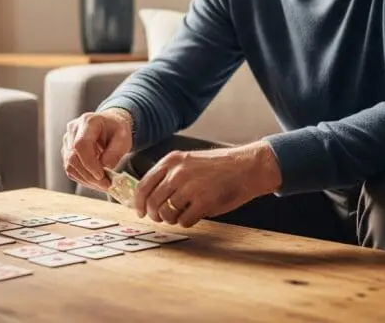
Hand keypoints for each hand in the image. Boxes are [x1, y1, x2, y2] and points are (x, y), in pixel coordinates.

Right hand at [62, 109, 132, 191]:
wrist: (109, 124)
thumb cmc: (116, 129)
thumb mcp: (123, 138)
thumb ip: (115, 152)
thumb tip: (105, 168)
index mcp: (88, 122)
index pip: (81, 144)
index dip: (89, 163)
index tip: (101, 175)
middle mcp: (73, 130)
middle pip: (73, 157)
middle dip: (89, 175)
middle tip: (106, 185)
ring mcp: (67, 141)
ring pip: (69, 166)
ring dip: (86, 179)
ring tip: (103, 184)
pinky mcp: (66, 151)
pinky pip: (71, 169)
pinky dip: (83, 178)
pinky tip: (95, 181)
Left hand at [133, 142, 281, 227]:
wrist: (246, 167)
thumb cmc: (217, 167)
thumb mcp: (188, 161)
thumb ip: (168, 175)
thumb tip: (148, 198)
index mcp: (170, 161)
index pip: (143, 186)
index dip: (138, 203)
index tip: (140, 211)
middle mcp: (177, 173)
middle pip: (152, 202)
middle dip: (155, 215)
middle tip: (162, 218)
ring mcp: (190, 187)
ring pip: (166, 214)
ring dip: (172, 219)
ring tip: (182, 214)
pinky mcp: (203, 201)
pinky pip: (184, 221)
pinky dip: (187, 222)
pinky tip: (194, 216)